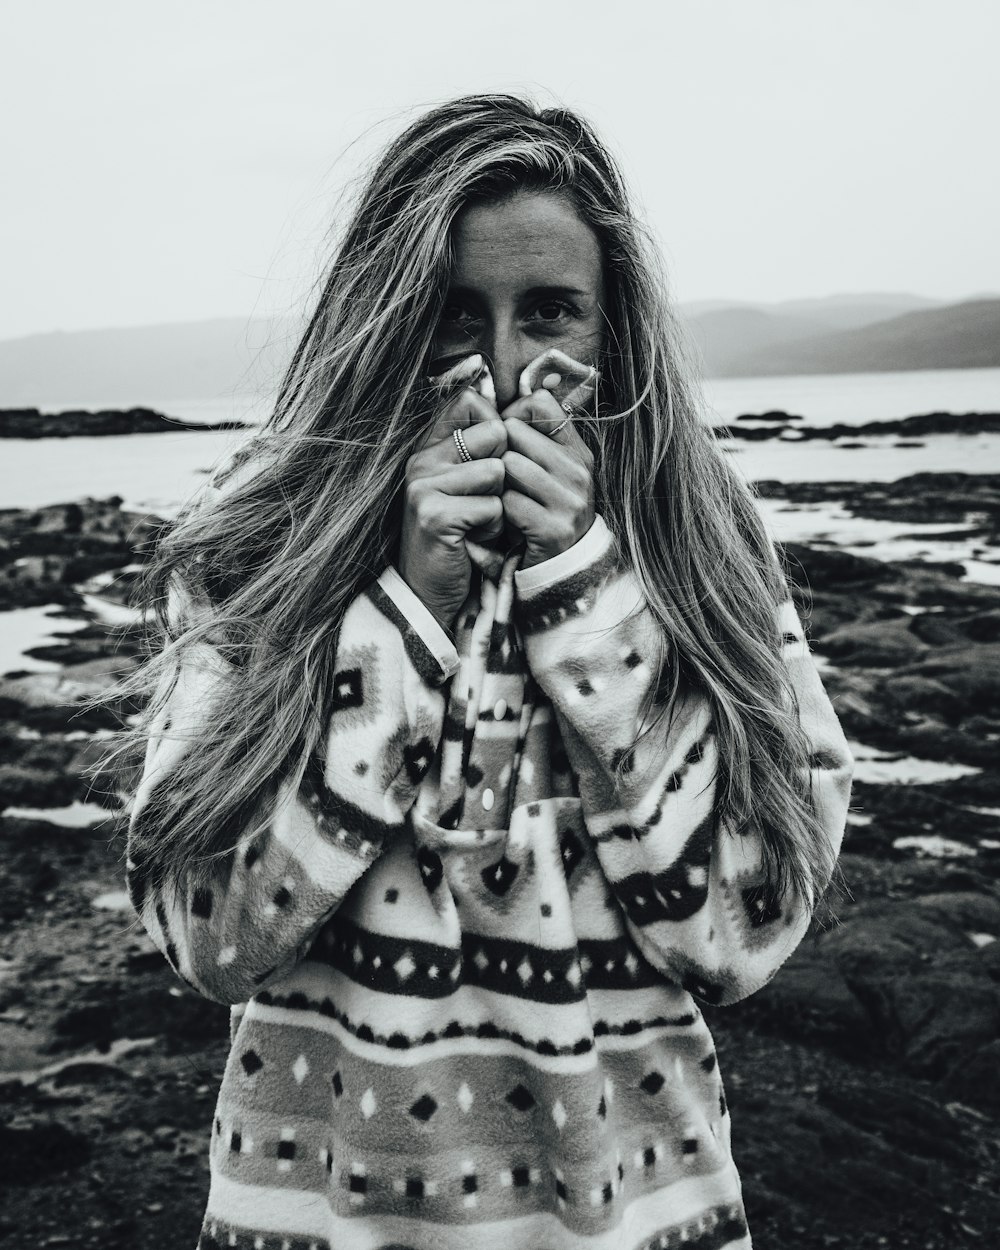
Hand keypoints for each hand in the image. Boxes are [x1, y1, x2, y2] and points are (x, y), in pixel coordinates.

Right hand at [398, 387, 506, 631]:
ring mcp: (424, 486)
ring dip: (500, 505)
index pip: (472, 401)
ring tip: (478, 525)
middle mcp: (422, 460)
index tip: (497, 461)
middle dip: (505, 472)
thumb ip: (486, 450)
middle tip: (485, 503)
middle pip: (496, 434)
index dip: (499, 428)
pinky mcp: (435, 514)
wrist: (430, 592)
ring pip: (498, 472)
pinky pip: (493, 506)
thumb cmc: (462, 537)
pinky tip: (473, 540)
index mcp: (429, 447)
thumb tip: (528, 407)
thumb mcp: (471, 487)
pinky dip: (493, 528)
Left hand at [499, 387, 595, 569]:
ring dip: (494, 484)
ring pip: (508, 465)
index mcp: (578, 451)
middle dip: (495, 453)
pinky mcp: (554, 528)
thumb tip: (508, 399)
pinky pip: (508, 502)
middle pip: (514, 431)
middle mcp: (579, 471)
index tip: (505, 440)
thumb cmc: (541, 516)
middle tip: (493, 477)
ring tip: (497, 499)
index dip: (512, 415)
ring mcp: (570, 500)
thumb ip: (533, 439)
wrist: (559, 572)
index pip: (539, 403)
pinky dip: (497, 512)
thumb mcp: (547, 474)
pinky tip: (500, 522)